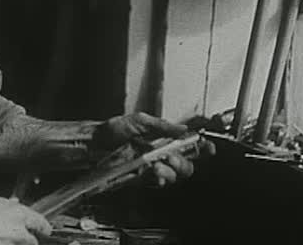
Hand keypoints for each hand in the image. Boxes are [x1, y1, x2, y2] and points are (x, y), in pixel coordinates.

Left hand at [93, 112, 214, 186]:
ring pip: (174, 177)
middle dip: (185, 162)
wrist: (95, 142)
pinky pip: (158, 183)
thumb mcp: (140, 120)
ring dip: (170, 171)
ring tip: (158, 163)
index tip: (208, 147)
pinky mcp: (142, 180)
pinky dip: (159, 178)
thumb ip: (163, 126)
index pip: (189, 146)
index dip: (202, 148)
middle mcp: (161, 156)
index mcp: (164, 140)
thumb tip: (183, 128)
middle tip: (173, 156)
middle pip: (186, 166)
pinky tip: (153, 172)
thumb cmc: (114, 130)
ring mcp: (152, 169)